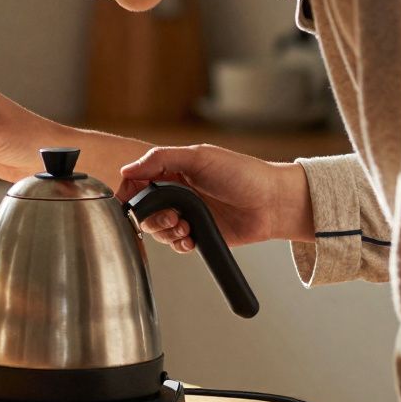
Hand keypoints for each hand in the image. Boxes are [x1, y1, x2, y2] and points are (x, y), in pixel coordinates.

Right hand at [115, 144, 312, 252]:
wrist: (273, 203)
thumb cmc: (243, 174)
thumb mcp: (200, 157)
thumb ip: (161, 159)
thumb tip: (127, 169)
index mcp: (175, 170)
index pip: (138, 181)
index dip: (129, 193)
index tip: (127, 204)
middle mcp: (178, 193)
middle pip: (145, 210)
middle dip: (152, 218)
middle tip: (171, 217)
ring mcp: (188, 214)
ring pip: (158, 229)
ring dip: (166, 232)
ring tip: (185, 227)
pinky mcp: (199, 234)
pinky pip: (176, 244)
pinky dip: (179, 244)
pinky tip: (191, 239)